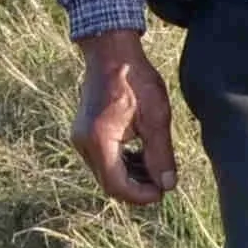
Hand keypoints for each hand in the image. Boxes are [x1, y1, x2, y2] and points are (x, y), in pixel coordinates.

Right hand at [72, 30, 177, 206]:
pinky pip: (101, 159)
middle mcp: (83, 143)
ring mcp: (80, 137)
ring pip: (104, 173)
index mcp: (99, 140)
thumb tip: (167, 186)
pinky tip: (140, 153)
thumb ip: (161, 155)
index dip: (141, 196)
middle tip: (162, 181)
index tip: (162, 191)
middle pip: (109, 183)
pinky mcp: (83, 132)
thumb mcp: (156, 117)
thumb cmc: (135, 79)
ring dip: (129, 176)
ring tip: (154, 166)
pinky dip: (120, 163)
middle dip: (136, 188)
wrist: (111, 51)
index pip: (117, 186)